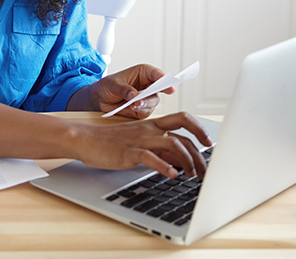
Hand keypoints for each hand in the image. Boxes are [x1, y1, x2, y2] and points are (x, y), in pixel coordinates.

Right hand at [73, 112, 211, 178]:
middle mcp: (149, 129)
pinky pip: (151, 157)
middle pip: (183, 135)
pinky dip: (164, 166)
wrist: (86, 139)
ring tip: (190, 175)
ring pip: (173, 144)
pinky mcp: (129, 151)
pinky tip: (172, 175)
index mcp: (152, 124)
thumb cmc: (110, 142)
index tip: (209, 143)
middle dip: (199, 154)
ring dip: (187, 161)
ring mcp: (140, 139)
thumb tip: (178, 159)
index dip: (199, 130)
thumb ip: (158, 147)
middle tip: (205, 170)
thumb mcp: (138, 141)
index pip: (183, 119)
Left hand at [88, 64, 174, 118]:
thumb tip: (134, 95)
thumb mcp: (113, 84)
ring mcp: (146, 99)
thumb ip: (124, 89)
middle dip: (155, 93)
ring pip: (153, 102)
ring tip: (135, 103)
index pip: (157, 74)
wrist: (100, 99)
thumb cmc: (108, 86)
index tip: (168, 85)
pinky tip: (133, 108)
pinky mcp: (142, 110)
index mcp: (143, 73)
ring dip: (145, 103)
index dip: (163, 79)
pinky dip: (140, 110)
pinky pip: (146, 112)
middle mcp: (148, 86)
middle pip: (160, 89)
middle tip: (151, 95)